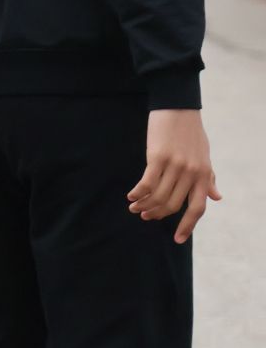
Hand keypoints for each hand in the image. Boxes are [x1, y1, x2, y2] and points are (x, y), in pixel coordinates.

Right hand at [128, 109, 220, 242]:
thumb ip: (209, 178)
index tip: (177, 239)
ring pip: (158, 196)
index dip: (187, 226)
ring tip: (134, 206)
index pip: (198, 208)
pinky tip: (131, 195)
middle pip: (173, 204)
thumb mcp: (205, 156)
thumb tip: (217, 198)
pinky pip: (147, 183)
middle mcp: (192, 173)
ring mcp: (176, 166)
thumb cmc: (191, 133)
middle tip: (145, 216)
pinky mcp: (158, 157)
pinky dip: (138, 193)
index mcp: (205, 175)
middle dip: (157, 214)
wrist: (179, 107)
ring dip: (144, 204)